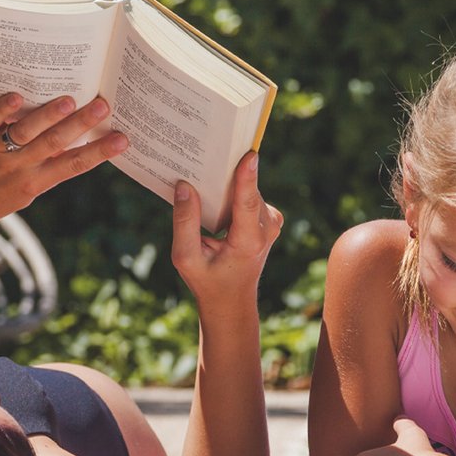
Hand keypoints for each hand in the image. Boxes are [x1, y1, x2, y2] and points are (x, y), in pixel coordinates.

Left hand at [0, 92, 127, 223]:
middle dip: (80, 125)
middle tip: (103, 105)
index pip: (73, 166)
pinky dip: (4, 110)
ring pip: (25, 132)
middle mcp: (17, 168)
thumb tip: (80, 138)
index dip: (99, 153)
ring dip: (48, 116)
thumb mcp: (28, 190)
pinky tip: (19, 96)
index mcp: (35, 182)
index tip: (122, 139)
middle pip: (54, 144)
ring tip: (69, 100)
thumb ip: (51, 167)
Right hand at [169, 153, 282, 311]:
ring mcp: (271, 222)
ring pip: (248, 190)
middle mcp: (266, 229)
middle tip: (203, 158)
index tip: (249, 154)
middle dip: (225, 175)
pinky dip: (234, 191)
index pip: (247, 203)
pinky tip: (215, 193)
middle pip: (245, 190)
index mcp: (248, 241)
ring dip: (228, 183)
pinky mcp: (269, 218)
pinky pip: (250, 194)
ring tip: (205, 176)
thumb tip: (184, 186)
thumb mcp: (186, 257)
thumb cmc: (207, 280)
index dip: (246, 177)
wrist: (232, 300)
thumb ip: (184, 223)